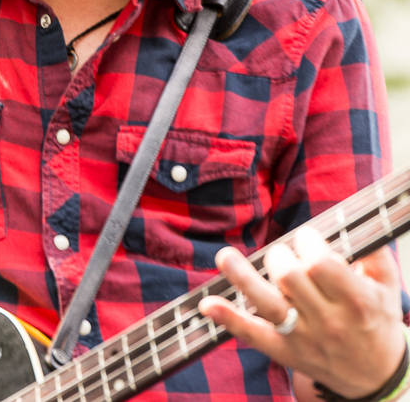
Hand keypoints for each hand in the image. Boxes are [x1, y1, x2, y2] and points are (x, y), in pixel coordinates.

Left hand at [197, 226, 405, 398]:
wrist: (375, 376)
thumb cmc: (376, 320)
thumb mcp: (387, 287)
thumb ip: (374, 252)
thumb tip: (354, 217)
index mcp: (356, 302)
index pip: (322, 265)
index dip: (309, 243)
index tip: (306, 237)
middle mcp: (328, 322)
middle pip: (290, 279)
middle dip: (281, 256)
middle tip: (285, 254)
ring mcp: (303, 338)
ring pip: (267, 304)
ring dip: (242, 278)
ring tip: (225, 256)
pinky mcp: (284, 351)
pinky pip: (253, 335)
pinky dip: (228, 319)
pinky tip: (207, 304)